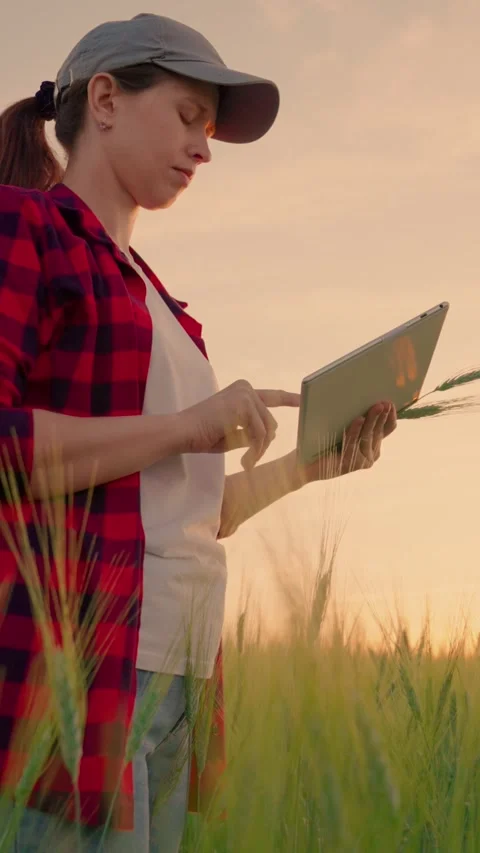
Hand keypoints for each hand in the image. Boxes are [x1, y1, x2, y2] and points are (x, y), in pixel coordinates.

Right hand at [177, 380, 300, 469]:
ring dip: (259, 450)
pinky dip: (255, 451)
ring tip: (247, 463)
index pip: (272, 396)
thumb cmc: (202, 434)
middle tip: (251, 461)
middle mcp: (246, 388)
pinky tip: (245, 461)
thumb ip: (251, 431)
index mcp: (242, 391)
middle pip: (271, 421)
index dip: (290, 399)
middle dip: (264, 444)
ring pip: (267, 430)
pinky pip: (259, 434)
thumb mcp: (233, 433)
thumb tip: (270, 436)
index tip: (304, 401)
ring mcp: (245, 395)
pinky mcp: (243, 405)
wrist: (182, 432)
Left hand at [294, 400, 396, 483]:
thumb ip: (359, 418)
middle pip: (378, 432)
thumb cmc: (327, 441)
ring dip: (372, 420)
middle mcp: (371, 454)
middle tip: (383, 403)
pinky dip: (355, 431)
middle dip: (381, 416)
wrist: (307, 463)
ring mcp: (361, 461)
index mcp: (373, 443)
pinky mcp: (349, 465)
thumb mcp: (347, 427)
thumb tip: (367, 398)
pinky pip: (352, 444)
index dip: (390, 416)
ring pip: (367, 437)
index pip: (387, 429)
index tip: (390, 403)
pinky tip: (358, 420)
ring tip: (375, 407)